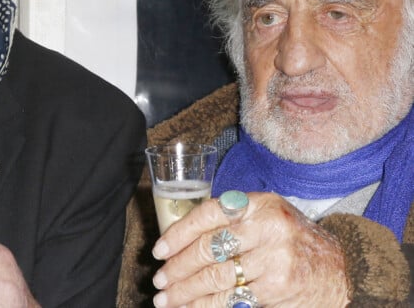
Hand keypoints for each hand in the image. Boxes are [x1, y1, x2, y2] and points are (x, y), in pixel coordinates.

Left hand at [151, 192, 348, 306]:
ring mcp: (274, 260)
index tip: (159, 249)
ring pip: (217, 278)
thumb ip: (232, 217)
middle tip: (160, 279)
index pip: (208, 213)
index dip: (179, 232)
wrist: (342, 266)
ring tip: (167, 298)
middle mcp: (267, 228)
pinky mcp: (278, 290)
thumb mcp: (267, 213)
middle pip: (209, 248)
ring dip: (186, 291)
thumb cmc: (293, 237)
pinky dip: (208, 306)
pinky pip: (233, 301)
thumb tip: (182, 235)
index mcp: (259, 204)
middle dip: (178, 267)